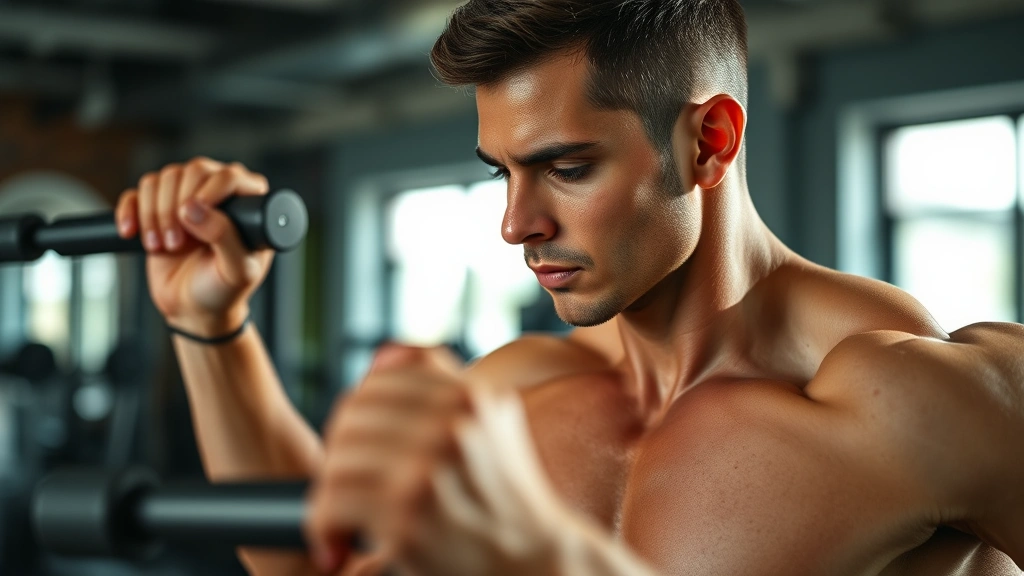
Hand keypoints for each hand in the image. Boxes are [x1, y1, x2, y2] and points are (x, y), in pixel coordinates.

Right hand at [115, 157, 273, 335]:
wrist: (193, 308)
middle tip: (178, 243)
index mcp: (249, 204)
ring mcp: (186, 197)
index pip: (230, 176)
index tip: (195, 220)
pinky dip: (129, 211)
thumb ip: (225, 237)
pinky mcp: (157, 207)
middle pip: (192, 170)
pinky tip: (131, 233)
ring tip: (162, 246)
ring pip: (162, 179)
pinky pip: (136, 192)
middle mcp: (218, 192)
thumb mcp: (236, 271)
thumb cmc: (224, 290)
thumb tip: (196, 207)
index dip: (209, 192)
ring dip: (155, 214)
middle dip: (177, 207)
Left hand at [306, 343, 619, 575]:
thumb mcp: (492, 422)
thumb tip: (382, 355)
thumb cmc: (506, 493)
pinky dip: (324, 527)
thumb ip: (442, 383)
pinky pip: (333, 505)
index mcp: (467, 397)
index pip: (379, 381)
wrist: (534, 561)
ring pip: (337, 461)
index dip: (360, 414)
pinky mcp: (406, 518)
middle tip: (348, 488)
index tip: (363, 450)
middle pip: (352, 418)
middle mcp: (449, 426)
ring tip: (342, 519)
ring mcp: (427, 471)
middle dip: (340, 454)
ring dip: (329, 495)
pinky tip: (338, 545)